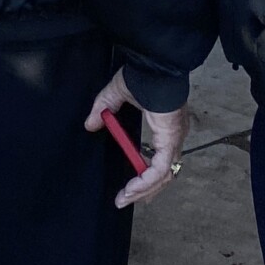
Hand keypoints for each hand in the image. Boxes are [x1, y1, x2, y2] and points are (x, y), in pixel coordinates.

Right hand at [84, 67, 190, 209]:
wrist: (155, 66)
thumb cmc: (143, 75)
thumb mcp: (117, 93)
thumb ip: (104, 109)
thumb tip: (90, 124)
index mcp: (167, 126)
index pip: (162, 158)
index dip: (149, 175)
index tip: (134, 187)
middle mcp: (174, 136)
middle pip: (164, 173)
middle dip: (146, 190)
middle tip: (128, 199)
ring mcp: (174, 140)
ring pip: (162, 176)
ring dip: (143, 190)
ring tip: (124, 198)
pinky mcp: (170, 142)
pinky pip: (159, 170)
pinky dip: (145, 182)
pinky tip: (130, 189)